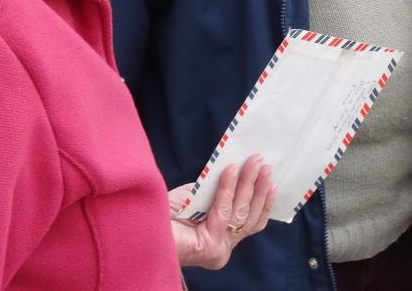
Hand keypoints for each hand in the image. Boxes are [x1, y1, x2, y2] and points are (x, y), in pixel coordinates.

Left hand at [169, 154, 276, 269]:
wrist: (140, 229)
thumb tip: (238, 168)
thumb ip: (217, 190)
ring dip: (250, 184)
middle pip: (250, 216)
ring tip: (254, 163)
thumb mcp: (198, 198)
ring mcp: (219, 249)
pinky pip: (223, 210)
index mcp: (222, 239)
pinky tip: (230, 170)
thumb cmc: (165, 215)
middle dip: (259, 187)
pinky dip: (227, 188)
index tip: (271, 180)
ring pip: (241, 212)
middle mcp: (223, 248)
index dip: (264, 201)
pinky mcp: (210, 247)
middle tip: (264, 164)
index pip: (253, 222)